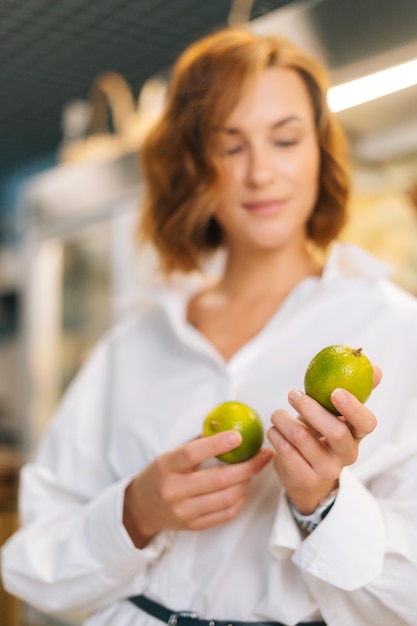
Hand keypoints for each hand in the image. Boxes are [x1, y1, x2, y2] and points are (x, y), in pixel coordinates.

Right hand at [123, 431, 272, 547]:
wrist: (141, 508)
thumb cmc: (160, 475)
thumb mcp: (169, 455)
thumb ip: (195, 444)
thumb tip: (227, 426)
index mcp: (166, 466)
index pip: (192, 454)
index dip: (216, 445)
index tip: (238, 437)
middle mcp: (174, 490)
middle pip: (218, 480)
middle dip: (247, 467)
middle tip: (264, 455)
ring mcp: (184, 511)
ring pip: (226, 498)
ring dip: (246, 483)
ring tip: (254, 470)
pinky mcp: (193, 526)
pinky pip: (225, 514)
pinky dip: (240, 500)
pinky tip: (244, 488)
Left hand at [267, 366, 381, 513]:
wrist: (305, 476)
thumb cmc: (320, 435)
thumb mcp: (335, 415)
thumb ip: (353, 392)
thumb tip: (376, 368)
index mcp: (357, 435)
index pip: (367, 424)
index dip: (353, 408)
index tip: (335, 391)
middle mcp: (347, 455)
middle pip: (335, 432)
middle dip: (311, 409)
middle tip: (293, 394)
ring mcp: (327, 470)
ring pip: (303, 439)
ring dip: (284, 420)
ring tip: (276, 413)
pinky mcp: (305, 479)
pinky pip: (286, 453)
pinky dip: (276, 436)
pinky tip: (273, 430)